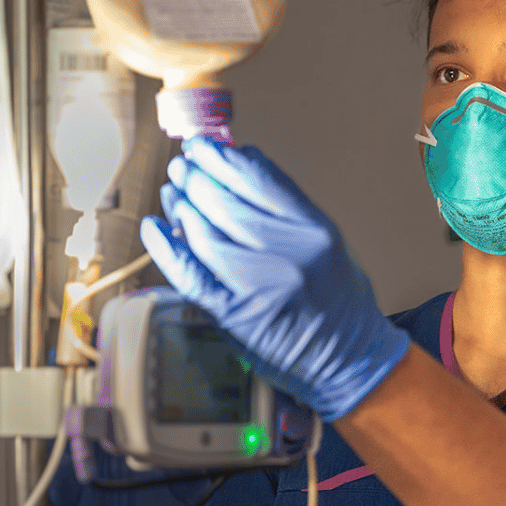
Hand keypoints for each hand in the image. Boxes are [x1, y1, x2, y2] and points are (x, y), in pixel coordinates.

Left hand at [140, 136, 411, 420]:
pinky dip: (167, 249)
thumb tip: (238, 168)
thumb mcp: (329, 242)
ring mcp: (260, 289)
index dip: (224, 157)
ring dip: (182, 208)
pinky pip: (190, 276)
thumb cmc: (340, 300)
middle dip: (198, 178)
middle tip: (183, 165)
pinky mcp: (234, 317)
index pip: (259, 180)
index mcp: (315, 231)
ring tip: (174, 192)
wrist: (350, 360)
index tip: (205, 146)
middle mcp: (289, 257)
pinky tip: (155, 227)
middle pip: (227, 205)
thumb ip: (287, 208)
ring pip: (205, 236)